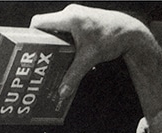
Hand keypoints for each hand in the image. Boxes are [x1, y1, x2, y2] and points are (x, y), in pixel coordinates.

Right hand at [30, 4, 151, 99]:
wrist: (130, 32)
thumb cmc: (112, 39)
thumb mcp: (89, 59)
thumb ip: (74, 75)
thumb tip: (62, 92)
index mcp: (69, 18)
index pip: (39, 22)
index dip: (32, 35)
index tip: (31, 50)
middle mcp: (71, 13)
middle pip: (47, 27)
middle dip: (43, 43)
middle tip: (41, 59)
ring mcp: (77, 14)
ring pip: (57, 29)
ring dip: (56, 43)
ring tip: (54, 59)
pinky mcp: (82, 20)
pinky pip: (66, 29)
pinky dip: (65, 41)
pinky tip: (69, 55)